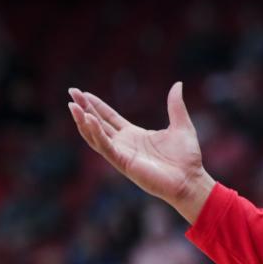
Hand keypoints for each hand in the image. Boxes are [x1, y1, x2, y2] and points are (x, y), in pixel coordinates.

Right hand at [68, 82, 214, 222]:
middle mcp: (125, 144)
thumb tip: (177, 84)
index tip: (83, 94)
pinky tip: (88, 120)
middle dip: (84, 109)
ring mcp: (122, 154)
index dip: (96, 106)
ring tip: (73, 105)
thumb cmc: (187, 157)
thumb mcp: (181, 125)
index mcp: (135, 135)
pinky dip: (96, 134)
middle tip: (71, 92)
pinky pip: (105, 147)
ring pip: (96, 136)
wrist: (191, 180)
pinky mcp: (124, 163)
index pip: (109, 118)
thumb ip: (175, 105)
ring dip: (83, 121)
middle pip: (98, 124)